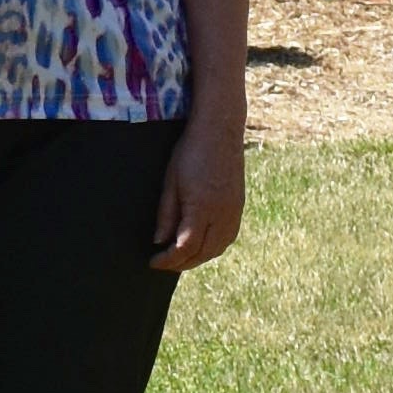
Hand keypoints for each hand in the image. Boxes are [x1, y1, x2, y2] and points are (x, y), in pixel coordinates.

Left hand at [152, 110, 247, 274]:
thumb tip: (159, 241)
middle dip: (182, 263)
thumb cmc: (191, 151)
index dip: (168, 260)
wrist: (220, 128)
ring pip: (218, 248)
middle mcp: (222, 214)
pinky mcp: (239, 205)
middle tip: (164, 262)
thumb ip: (166, 215)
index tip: (153, 261)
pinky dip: (214, 247)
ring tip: (181, 256)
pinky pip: (228, 237)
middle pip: (203, 254)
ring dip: (199, 258)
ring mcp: (234, 210)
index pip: (185, 248)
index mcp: (203, 208)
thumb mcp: (170, 182)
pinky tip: (202, 243)